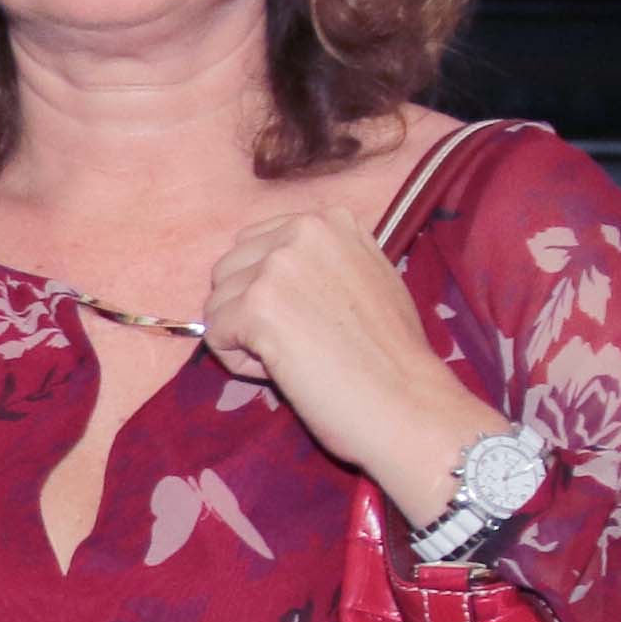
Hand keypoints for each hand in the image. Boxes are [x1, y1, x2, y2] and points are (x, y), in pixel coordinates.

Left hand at [200, 209, 496, 526]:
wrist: (406, 401)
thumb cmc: (392, 354)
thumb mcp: (368, 276)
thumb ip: (321, 261)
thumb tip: (268, 272)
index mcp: (328, 220)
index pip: (256, 245)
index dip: (270, 290)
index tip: (310, 319)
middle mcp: (301, 231)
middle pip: (228, 270)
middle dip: (249, 311)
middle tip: (300, 344)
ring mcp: (278, 266)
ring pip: (217, 304)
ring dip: (244, 338)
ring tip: (295, 358)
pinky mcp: (257, 306)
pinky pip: (214, 335)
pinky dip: (239, 363)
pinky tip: (283, 371)